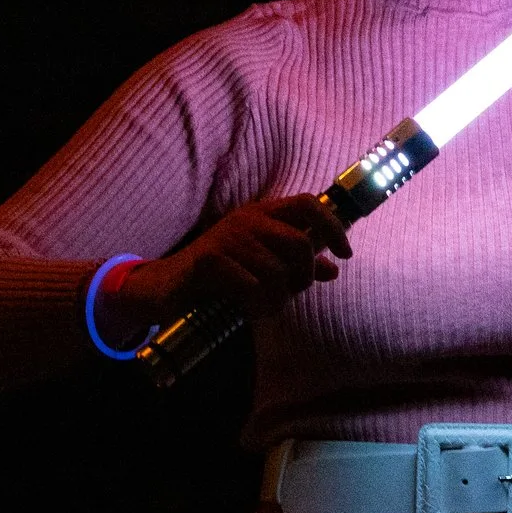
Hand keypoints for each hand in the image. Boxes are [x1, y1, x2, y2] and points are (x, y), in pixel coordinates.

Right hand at [108, 195, 352, 336]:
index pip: (309, 203)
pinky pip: (252, 286)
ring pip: (279, 272)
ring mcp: (228, 237)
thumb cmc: (220, 277)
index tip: (344, 255)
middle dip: (303, 277)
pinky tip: (247, 309)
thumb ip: (296, 266)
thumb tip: (333, 269)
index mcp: (262, 214)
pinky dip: (256, 305)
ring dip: (277, 300)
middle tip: (290, 294)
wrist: (166, 287)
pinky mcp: (210, 260)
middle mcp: (247, 219)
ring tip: (264, 307)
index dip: (332, 226)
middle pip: (301, 244)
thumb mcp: (261, 268)